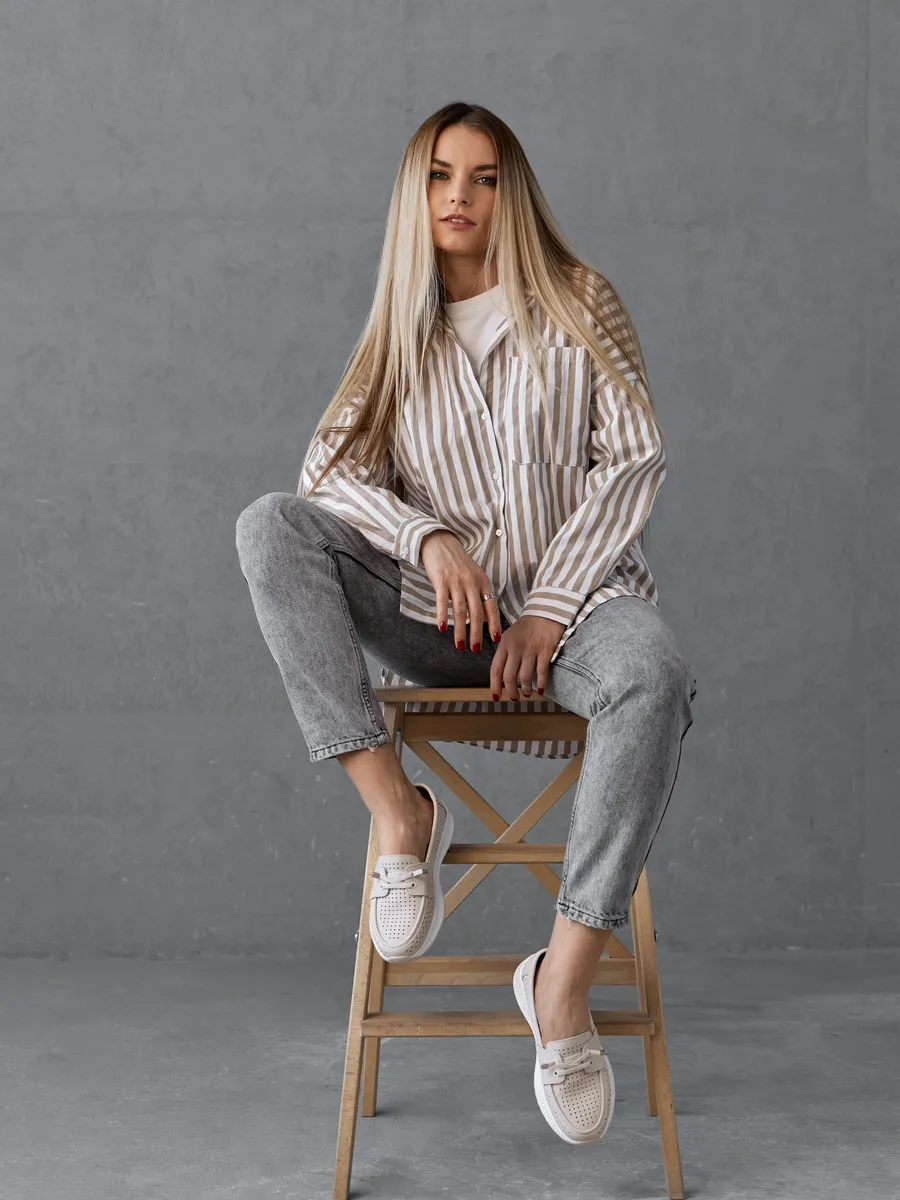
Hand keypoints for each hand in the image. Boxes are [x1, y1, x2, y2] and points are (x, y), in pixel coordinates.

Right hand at [420, 530, 501, 650]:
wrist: (440, 542)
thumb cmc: (458, 562)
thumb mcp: (474, 576)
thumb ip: (480, 595)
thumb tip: (485, 619)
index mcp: (483, 582)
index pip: (492, 607)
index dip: (494, 624)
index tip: (496, 640)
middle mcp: (472, 582)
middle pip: (477, 613)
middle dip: (477, 633)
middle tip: (475, 649)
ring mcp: (456, 581)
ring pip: (460, 611)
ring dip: (460, 630)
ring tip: (460, 645)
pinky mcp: (441, 580)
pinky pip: (443, 602)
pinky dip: (443, 616)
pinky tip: (442, 628)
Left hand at [490, 614, 565, 700]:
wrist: (546, 611)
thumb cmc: (527, 626)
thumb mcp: (510, 636)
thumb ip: (505, 653)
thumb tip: (502, 674)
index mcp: (504, 644)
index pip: (495, 669)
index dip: (494, 686)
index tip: (495, 697)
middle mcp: (515, 648)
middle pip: (509, 676)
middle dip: (511, 691)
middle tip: (514, 697)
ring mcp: (531, 650)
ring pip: (524, 677)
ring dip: (525, 690)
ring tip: (527, 694)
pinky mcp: (545, 651)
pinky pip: (541, 672)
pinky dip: (540, 684)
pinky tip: (540, 690)